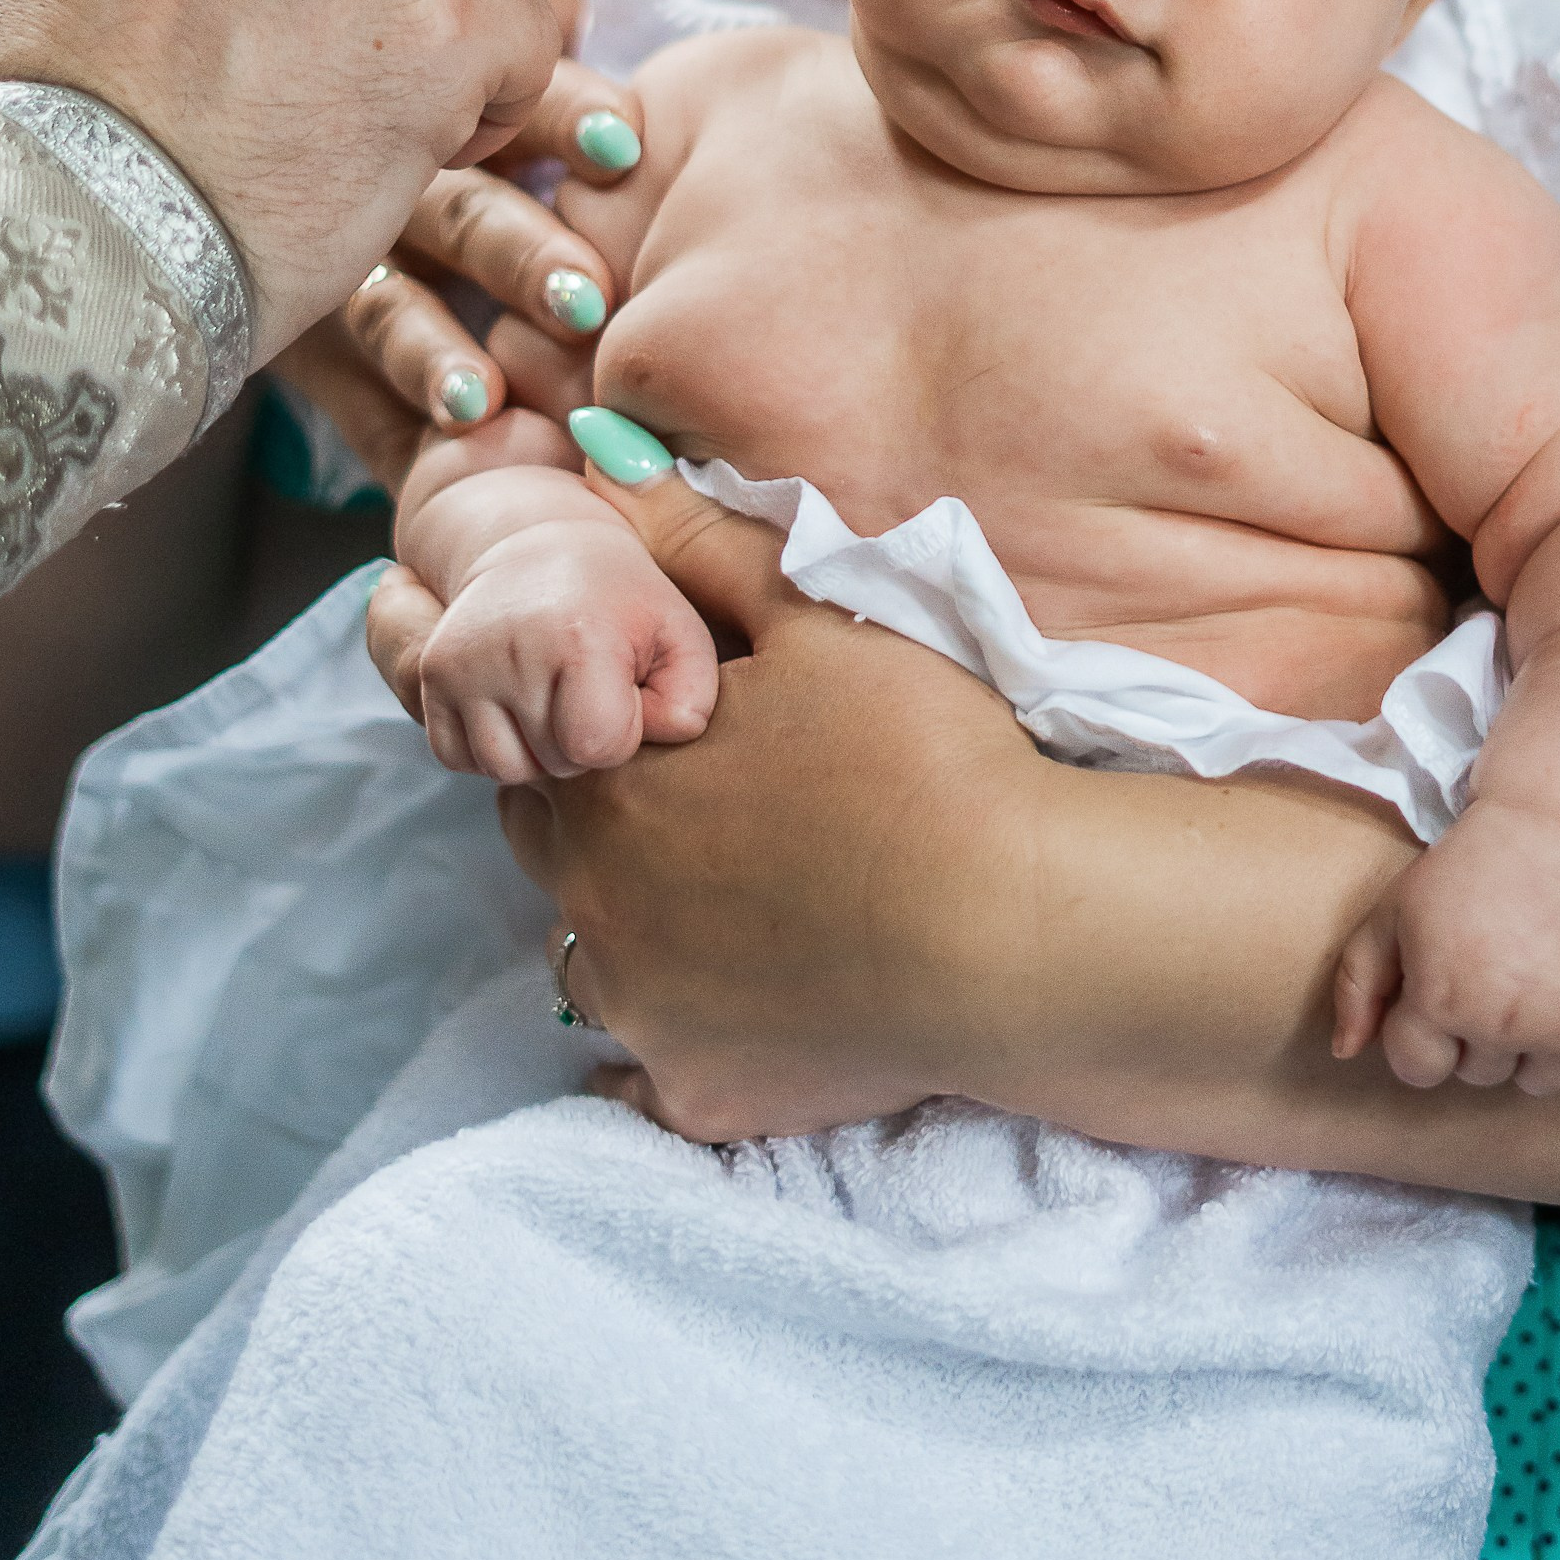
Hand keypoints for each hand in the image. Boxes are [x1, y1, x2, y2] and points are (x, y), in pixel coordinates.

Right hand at [272, 57, 647, 487]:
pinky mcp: (308, 356)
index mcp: (442, 116)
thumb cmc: (397, 143)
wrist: (224, 197)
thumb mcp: (451, 91)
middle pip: (458, 209)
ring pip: (387, 306)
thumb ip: (517, 67)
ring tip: (481, 397)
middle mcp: (385, 188)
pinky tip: (433, 463)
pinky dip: (395, 429)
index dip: (566, 119)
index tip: (624, 146)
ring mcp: (334, 274)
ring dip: (435, 350)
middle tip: (588, 299)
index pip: (511, 106)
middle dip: (521, 254)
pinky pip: (351, 402)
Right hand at [367, 509, 717, 784]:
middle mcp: (509, 650)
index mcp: (579, 637)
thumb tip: (657, 737)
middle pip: (554, 763)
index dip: (622, 733)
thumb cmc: (623, 600)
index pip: (598, 746)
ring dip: (536, 750)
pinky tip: (517, 705)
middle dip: (581, 742)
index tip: (625, 692)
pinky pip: (458, 757)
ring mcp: (460, 664)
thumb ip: (692, 700)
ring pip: (504, 769)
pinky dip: (490, 746)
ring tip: (555, 699)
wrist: (540, 548)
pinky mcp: (430, 676)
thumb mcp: (681, 636)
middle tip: (589, 688)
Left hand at [489, 465, 1041, 1141]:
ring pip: (590, 961)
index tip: (687, 726)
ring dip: (634, 927)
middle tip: (719, 801)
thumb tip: (601, 461)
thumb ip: (698, 541)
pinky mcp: (702, 1099)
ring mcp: (644, 1017)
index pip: (544, 743)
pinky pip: (652, 1072)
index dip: (607, 725)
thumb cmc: (923, 756)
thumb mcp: (818, 619)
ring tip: (741, 899)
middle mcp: (593, 909)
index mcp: (607, 784)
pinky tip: (750, 1003)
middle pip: (554, 849)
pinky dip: (684, 1039)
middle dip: (610, 817)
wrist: (1015, 930)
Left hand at [1331, 799, 1559, 1097]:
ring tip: (1539, 984)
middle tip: (1496, 973)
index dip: (1423, 1035)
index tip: (1441, 994)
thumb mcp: (1394, 911)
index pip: (1418, 1070)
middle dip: (1479, 1037)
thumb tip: (1345, 1053)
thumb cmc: (1469, 873)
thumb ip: (1357, 983)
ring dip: (1536, 1048)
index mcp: (1441, 999)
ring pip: (1541, 1083)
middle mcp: (1505, 1022)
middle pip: (1480, 1077)